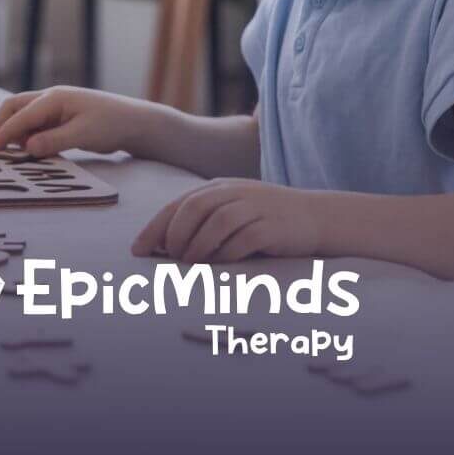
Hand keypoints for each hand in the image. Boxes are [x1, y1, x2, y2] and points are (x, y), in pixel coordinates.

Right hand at [0, 86, 176, 158]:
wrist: (134, 122)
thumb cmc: (111, 125)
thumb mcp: (82, 135)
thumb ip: (53, 141)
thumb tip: (26, 148)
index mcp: (55, 98)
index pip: (21, 115)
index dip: (3, 133)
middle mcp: (51, 98)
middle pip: (14, 107)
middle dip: (2, 126)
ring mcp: (55, 107)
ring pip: (23, 116)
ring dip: (14, 132)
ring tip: (14, 154)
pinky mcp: (60, 117)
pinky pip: (35, 124)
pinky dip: (27, 135)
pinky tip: (30, 151)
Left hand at [132, 179, 323, 262]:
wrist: (316, 217)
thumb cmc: (266, 219)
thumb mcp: (233, 210)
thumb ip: (203, 221)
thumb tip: (165, 248)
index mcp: (220, 188)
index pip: (179, 204)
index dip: (155, 227)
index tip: (137, 250)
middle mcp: (236, 193)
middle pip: (194, 208)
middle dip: (174, 235)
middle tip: (167, 258)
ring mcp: (255, 208)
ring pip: (217, 222)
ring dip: (197, 246)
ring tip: (189, 265)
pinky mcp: (272, 228)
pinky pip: (243, 239)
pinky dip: (226, 254)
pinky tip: (219, 265)